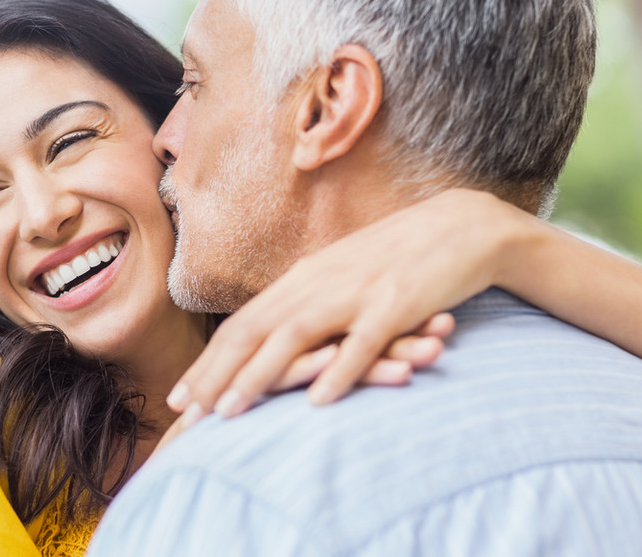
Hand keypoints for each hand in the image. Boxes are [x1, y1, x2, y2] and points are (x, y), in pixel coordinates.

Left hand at [166, 188, 530, 418]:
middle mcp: (318, 283)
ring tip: (231, 412)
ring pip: (295, 336)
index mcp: (303, 279)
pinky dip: (339, 372)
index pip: (243, 325)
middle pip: (254, 331)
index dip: (208, 363)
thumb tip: (272, 339)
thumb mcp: (341, 278)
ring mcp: (355, 292)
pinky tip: (318, 402)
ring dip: (260, 375)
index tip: (181, 400)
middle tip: (186, 415)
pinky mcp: (396, 303)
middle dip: (216, 375)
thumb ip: (308, 306)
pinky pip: (363, 342)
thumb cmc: (397, 259)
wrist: (460, 227)